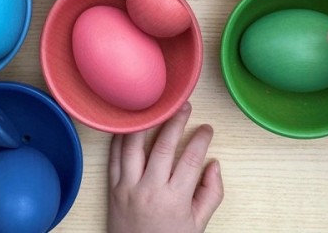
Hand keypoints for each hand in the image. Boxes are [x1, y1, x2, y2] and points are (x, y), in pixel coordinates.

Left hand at [107, 102, 223, 232]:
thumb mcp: (198, 225)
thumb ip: (211, 194)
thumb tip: (214, 165)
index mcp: (174, 199)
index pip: (191, 159)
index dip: (201, 139)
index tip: (207, 128)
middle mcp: (150, 190)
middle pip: (163, 147)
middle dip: (176, 122)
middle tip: (184, 106)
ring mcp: (128, 187)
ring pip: (133, 146)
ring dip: (145, 122)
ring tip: (155, 107)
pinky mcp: (114, 187)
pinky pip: (114, 156)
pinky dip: (121, 137)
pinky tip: (130, 123)